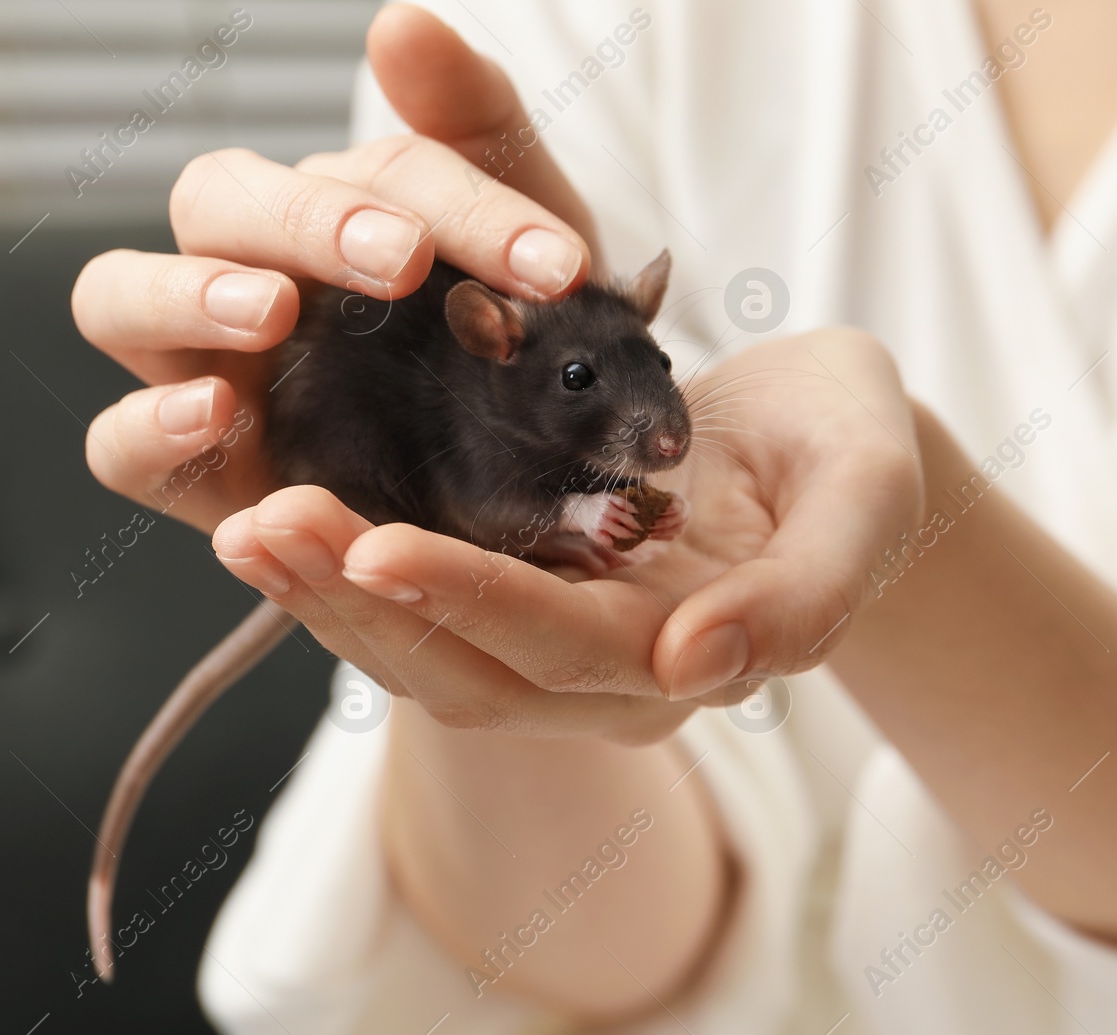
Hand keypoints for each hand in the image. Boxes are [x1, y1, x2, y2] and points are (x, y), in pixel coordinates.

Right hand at [72, 4, 596, 534]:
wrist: (527, 505)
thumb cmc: (510, 367)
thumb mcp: (527, 264)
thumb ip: (476, 135)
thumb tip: (398, 21)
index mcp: (336, 211)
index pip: (376, 173)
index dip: (464, 206)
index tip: (556, 265)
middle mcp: (251, 274)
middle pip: (218, 200)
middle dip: (307, 220)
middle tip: (403, 260)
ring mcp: (204, 369)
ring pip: (118, 295)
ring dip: (187, 292)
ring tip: (271, 309)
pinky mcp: (193, 471)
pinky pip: (115, 444)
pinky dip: (147, 425)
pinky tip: (214, 412)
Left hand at [217, 327, 924, 739]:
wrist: (825, 440)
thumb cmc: (852, 452)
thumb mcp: (867, 499)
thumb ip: (804, 594)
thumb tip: (696, 667)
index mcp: (692, 655)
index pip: (563, 647)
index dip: (471, 600)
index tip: (373, 543)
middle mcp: (610, 675)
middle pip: (467, 671)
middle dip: (362, 605)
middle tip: (263, 525)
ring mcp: (561, 646)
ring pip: (427, 655)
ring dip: (333, 597)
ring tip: (249, 525)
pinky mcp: (526, 597)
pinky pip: (422, 611)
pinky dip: (349, 574)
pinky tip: (287, 520)